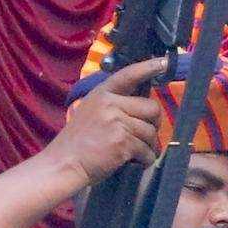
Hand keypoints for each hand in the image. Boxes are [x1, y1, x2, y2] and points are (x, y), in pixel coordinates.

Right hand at [46, 57, 169, 178]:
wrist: (63, 164)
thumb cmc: (78, 142)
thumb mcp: (91, 112)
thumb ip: (114, 105)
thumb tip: (145, 103)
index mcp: (102, 94)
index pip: (128, 75)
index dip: (147, 68)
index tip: (164, 62)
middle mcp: (110, 104)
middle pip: (152, 108)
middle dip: (153, 124)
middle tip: (144, 136)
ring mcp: (116, 122)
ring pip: (151, 132)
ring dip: (148, 146)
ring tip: (134, 153)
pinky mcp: (122, 142)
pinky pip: (147, 150)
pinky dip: (145, 159)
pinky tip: (134, 162)